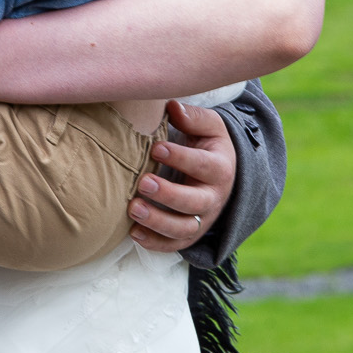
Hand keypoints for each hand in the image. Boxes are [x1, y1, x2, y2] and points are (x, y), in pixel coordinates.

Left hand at [128, 100, 236, 252]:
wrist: (219, 174)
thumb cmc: (206, 144)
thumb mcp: (208, 126)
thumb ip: (193, 116)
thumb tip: (173, 107)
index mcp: (219, 167)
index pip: (203, 165)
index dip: (181, 158)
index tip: (156, 148)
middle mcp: (213, 197)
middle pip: (195, 202)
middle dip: (169, 194)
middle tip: (142, 183)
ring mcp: (202, 219)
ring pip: (184, 229)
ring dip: (158, 222)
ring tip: (133, 209)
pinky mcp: (188, 234)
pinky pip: (174, 245)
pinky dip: (155, 243)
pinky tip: (134, 233)